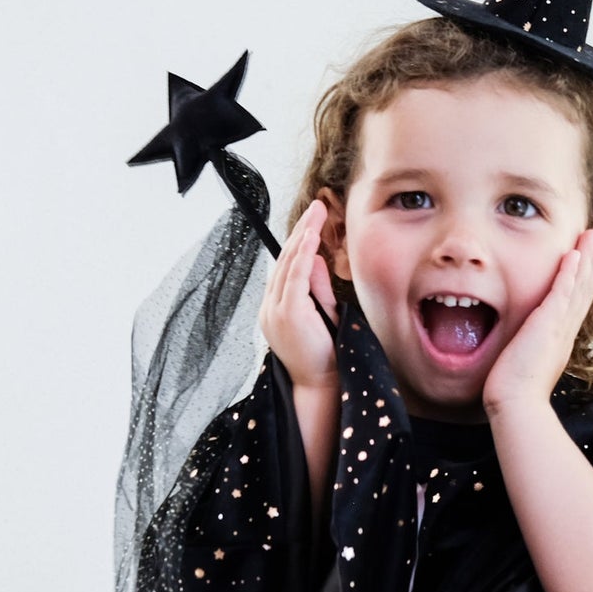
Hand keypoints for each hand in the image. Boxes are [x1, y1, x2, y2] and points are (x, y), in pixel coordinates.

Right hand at [258, 199, 338, 389]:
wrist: (319, 384)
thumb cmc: (322, 355)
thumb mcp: (321, 314)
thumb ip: (317, 287)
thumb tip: (317, 259)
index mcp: (274, 308)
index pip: (286, 267)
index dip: (300, 241)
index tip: (313, 221)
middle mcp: (270, 307)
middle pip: (285, 259)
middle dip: (302, 231)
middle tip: (317, 207)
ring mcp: (275, 310)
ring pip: (289, 264)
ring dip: (304, 236)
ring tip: (317, 213)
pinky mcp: (287, 313)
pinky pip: (294, 277)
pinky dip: (303, 255)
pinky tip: (311, 237)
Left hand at [483, 228, 592, 416]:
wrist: (517, 405)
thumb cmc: (517, 391)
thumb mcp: (528, 363)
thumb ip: (532, 349)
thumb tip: (528, 348)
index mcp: (561, 338)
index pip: (577, 300)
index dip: (586, 277)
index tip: (592, 257)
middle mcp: (565, 330)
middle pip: (585, 288)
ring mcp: (559, 327)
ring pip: (579, 286)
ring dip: (588, 258)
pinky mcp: (548, 326)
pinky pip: (563, 293)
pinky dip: (570, 273)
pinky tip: (575, 253)